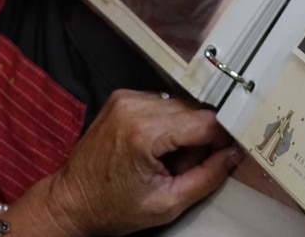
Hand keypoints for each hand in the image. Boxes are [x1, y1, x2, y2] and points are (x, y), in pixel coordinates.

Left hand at [43, 89, 242, 234]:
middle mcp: (135, 107)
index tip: (226, 155)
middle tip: (183, 167)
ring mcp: (127, 98)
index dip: (222, 139)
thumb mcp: (167, 204)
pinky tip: (155, 146)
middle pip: (195, 112)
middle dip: (199, 139)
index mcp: (144, 133)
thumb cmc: (111, 207)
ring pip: (182, 106)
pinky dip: (168, 123)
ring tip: (165, 159)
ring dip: (184, 130)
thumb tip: (235, 154)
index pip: (206, 122)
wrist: (70, 201)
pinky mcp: (124, 97)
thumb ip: (208, 177)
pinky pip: (164, 103)